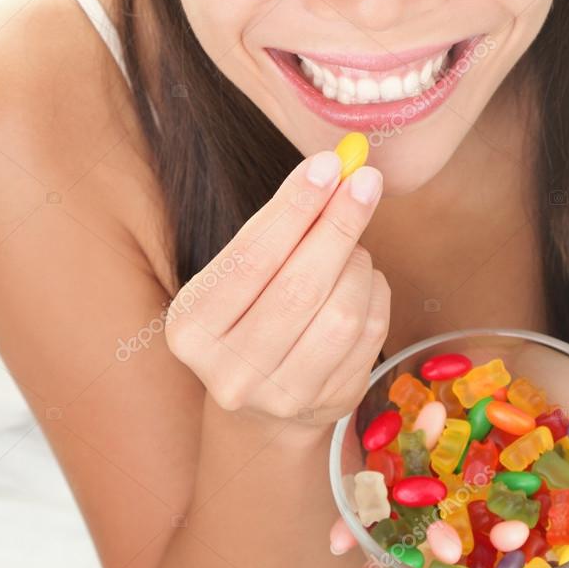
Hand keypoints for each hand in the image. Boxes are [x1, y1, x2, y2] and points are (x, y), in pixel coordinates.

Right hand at [164, 150, 389, 430]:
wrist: (263, 396)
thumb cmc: (251, 310)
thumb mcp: (243, 271)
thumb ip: (279, 226)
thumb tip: (332, 171)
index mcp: (193, 328)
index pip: (251, 258)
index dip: (294, 208)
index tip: (328, 165)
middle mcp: (231, 371)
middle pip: (301, 287)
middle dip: (339, 225)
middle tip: (365, 181)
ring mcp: (283, 395)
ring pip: (344, 312)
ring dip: (358, 263)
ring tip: (351, 246)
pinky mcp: (330, 402)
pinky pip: (371, 332)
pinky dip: (375, 291)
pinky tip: (362, 280)